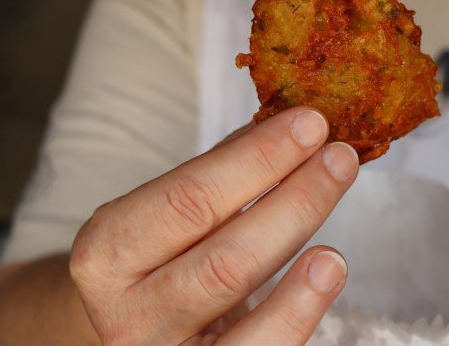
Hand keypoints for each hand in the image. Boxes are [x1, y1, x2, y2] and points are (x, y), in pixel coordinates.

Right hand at [69, 107, 358, 344]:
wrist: (139, 334)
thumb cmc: (159, 269)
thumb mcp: (168, 222)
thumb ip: (219, 178)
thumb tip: (288, 129)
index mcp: (106, 252)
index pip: (189, 198)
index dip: (256, 159)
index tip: (309, 124)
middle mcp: (125, 313)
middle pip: (223, 255)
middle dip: (293, 198)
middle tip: (340, 156)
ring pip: (240, 302)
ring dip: (299, 249)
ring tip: (341, 203)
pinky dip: (298, 307)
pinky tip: (328, 268)